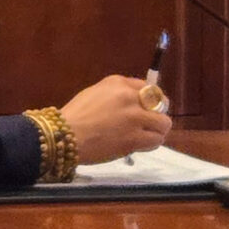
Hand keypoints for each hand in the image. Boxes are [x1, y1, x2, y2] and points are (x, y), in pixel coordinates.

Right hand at [58, 74, 172, 165]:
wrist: (65, 136)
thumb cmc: (75, 115)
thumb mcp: (95, 92)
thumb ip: (117, 93)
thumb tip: (135, 100)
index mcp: (119, 83)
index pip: (150, 87)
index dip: (154, 100)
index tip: (151, 108)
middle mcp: (130, 97)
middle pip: (161, 104)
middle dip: (158, 114)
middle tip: (151, 123)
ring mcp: (134, 118)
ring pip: (163, 123)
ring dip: (157, 130)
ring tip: (147, 136)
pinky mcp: (134, 138)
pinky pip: (156, 140)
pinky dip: (152, 143)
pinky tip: (142, 145)